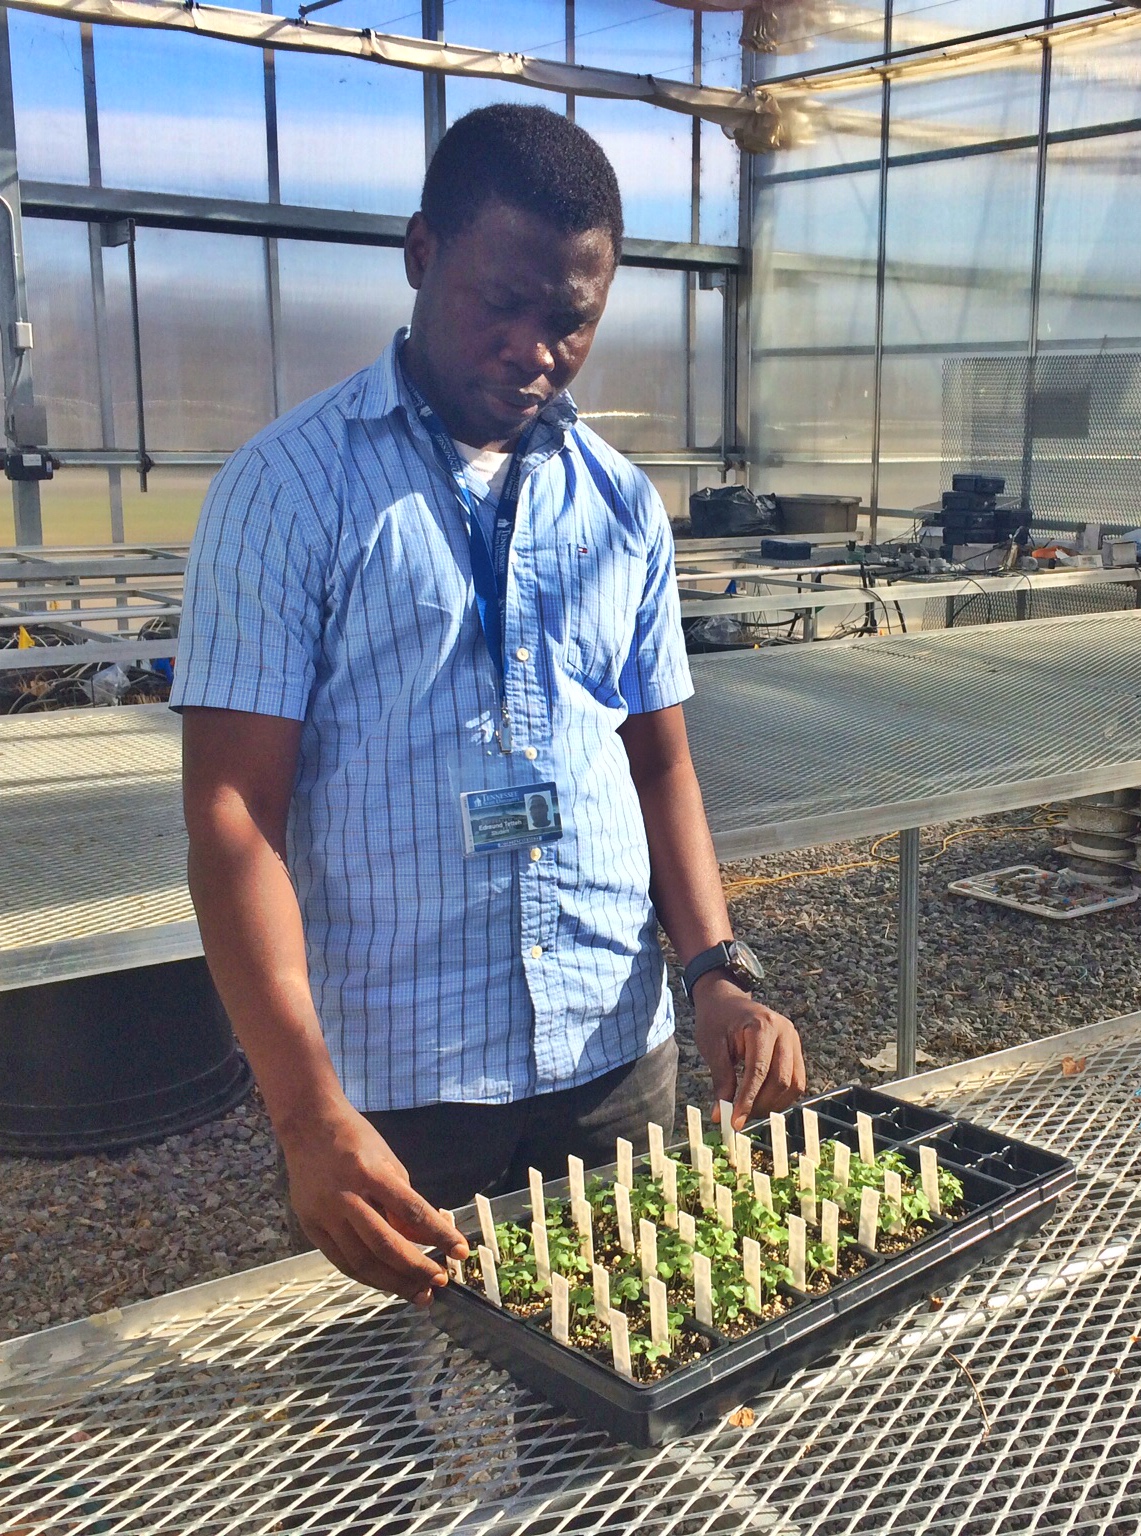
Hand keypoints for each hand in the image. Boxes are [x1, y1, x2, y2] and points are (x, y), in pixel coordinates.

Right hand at [279, 1099, 468, 1304]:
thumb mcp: (389, 1163)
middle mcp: (345, 1196)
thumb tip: (426, 1239)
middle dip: (415, 1269)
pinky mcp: (310, 1227)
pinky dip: (366, 1276)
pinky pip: (341, 1261)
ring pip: (361, 1261)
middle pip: (384, 1245)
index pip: (412, 1211)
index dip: (439, 1235)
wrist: (308, 1125)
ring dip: (393, 1282)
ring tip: (418, 1293)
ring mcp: (324, 1214)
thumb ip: (406, 1203)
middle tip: (439, 1282)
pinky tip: (386, 1283)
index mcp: (370, 1173)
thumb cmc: (356, 1140)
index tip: (461, 1251)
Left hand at [692, 975, 805, 1128]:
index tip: (734, 1120)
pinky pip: (796, 1080)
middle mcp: (785, 1031)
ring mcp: (794, 1039)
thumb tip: (721, 1114)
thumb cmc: (716, 1019)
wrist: (725, 1000)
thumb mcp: (712, 1047)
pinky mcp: (795, 1049)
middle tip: (739, 1118)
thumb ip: (721, 1080)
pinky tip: (762, 1101)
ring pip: (793, 1083)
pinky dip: (782, 1096)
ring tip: (749, 1111)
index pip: (759, 1071)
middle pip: (781, 1079)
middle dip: (761, 1104)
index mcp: (762, 1025)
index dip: (748, 1099)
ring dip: (773, 1104)